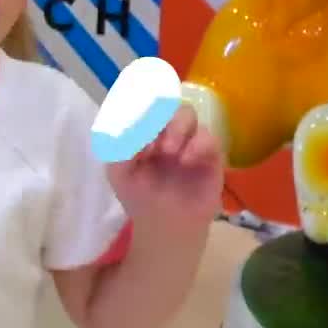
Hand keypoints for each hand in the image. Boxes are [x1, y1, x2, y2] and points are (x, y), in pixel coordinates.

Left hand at [105, 105, 223, 234]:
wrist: (164, 225)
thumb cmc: (139, 195)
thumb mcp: (118, 171)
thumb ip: (117, 146)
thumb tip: (129, 125)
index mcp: (142, 129)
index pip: (141, 103)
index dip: (136, 105)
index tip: (132, 119)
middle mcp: (165, 130)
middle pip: (164, 102)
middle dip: (155, 114)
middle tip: (149, 139)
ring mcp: (188, 140)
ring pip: (187, 113)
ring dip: (175, 127)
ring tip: (167, 151)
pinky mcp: (210, 155)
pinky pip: (209, 137)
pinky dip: (197, 144)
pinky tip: (186, 160)